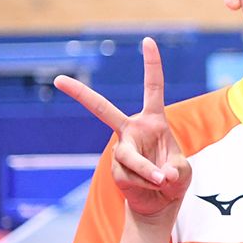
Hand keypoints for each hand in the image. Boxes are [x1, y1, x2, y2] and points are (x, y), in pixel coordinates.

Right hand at [54, 37, 190, 222]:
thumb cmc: (174, 178)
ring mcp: (121, 150)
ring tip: (163, 181)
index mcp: (153, 120)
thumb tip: (162, 175)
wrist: (160, 202)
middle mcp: (133, 130)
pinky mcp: (116, 170)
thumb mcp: (183, 171)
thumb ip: (176, 170)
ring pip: (132, 159)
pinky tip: (150, 186)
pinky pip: (131, 177)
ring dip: (150, 174)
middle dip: (80, 95)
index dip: (151, 64)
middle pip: (102, 110)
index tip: (147, 40)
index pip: (152, 87)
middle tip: (58, 79)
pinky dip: (147, 184)